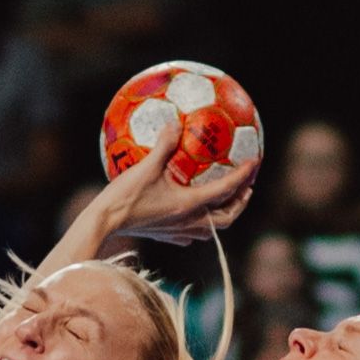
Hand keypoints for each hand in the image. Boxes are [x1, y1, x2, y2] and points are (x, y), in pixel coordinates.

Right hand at [94, 122, 255, 244]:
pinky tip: (193, 216)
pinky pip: (191, 233)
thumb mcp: (145, 166)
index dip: (244, 175)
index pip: (227, 189)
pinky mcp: (165, 237)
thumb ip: (164, 145)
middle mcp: (189, 222)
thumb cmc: (124, 196)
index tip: (255, 162)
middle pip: (227, 217)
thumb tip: (174, 123)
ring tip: (225, 201)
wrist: (104, 223)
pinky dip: (201, 224)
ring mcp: (178, 232)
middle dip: (241, 202)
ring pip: (212, 229)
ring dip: (223, 214)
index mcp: (190, 204)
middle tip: (247, 188)